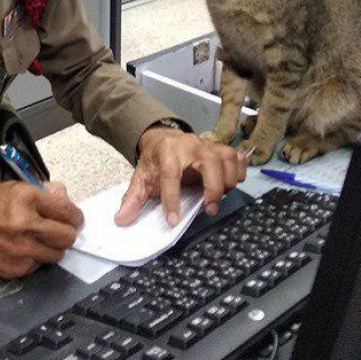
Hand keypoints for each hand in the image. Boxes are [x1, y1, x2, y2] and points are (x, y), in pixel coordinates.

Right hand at [0, 180, 82, 278]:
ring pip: (58, 254)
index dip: (76, 216)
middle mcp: (26, 224)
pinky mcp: (15, 268)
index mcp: (27, 199)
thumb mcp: (12, 188)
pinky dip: (37, 258)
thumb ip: (41, 192)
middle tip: (64, 231)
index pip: (67, 211)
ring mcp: (21, 249)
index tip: (76, 219)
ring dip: (54, 248)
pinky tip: (25, 249)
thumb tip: (65, 198)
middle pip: (68, 236)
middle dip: (69, 233)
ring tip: (43, 240)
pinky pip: (39, 265)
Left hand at [115, 128, 245, 226]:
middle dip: (212, 190)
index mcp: (167, 151)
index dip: (172, 199)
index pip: (171, 175)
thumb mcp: (141, 177)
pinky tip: (230, 183)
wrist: (164, 139)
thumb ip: (133, 198)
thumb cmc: (155, 160)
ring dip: (227, 182)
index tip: (173, 220)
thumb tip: (121, 219)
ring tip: (216, 197)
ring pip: (227, 160)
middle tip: (208, 209)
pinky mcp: (220, 149)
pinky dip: (239, 171)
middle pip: (210, 164)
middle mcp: (191, 145)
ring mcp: (208, 146)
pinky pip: (237, 157)